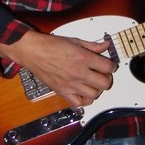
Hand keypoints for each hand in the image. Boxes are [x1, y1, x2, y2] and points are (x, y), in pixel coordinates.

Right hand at [0, 30, 116, 107]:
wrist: (32, 51)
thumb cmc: (50, 45)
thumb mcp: (75, 41)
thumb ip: (92, 45)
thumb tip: (105, 45)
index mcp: (83, 58)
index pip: (108, 67)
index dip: (112, 66)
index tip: (110, 65)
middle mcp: (78, 72)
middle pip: (104, 83)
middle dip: (107, 79)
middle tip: (103, 74)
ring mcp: (70, 84)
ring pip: (94, 94)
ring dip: (97, 89)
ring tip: (94, 83)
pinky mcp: (62, 91)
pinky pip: (79, 103)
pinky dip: (84, 100)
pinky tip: (84, 93)